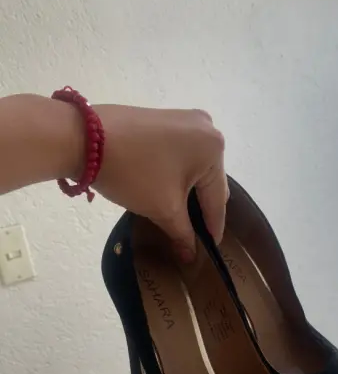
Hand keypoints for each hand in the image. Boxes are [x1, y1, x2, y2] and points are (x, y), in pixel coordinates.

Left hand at [94, 105, 227, 261]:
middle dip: (200, 208)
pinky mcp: (164, 119)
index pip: (217, 198)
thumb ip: (183, 233)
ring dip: (188, 192)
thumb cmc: (134, 173)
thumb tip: (191, 255)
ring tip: (181, 218)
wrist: (84, 137)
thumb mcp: (164, 209)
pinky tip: (168, 192)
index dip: (213, 228)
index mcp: (214, 149)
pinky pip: (180, 154)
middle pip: (208, 180)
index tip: (212, 250)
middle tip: (194, 236)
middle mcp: (206, 128)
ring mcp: (184, 120)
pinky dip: (176, 175)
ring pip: (193, 167)